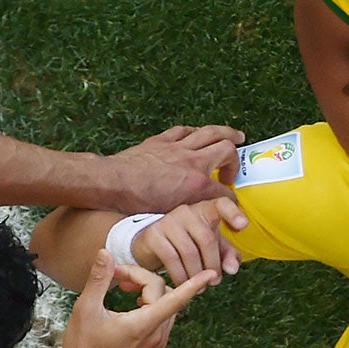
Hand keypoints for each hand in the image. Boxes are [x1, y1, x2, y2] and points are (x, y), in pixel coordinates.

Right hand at [55, 250, 214, 347]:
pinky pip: (162, 317)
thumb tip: (106, 252)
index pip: (176, 299)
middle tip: (116, 275)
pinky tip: (132, 302)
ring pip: (166, 305)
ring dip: (149, 291)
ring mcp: (157, 342)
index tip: (210, 274)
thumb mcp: (86, 309)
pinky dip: (151, 303)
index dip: (193, 284)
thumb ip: (98, 278)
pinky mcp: (154, 346)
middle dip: (143, 278)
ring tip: (123, 287)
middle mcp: (157, 334)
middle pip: (164, 293)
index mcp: (144, 325)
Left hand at [106, 125, 244, 211]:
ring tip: (236, 136)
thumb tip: (200, 217)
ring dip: (226, 133)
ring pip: (210, 132)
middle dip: (235, 159)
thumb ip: (191, 213)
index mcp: (196, 184)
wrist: (112, 183)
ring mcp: (177, 147)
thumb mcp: (170, 216)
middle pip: (226, 150)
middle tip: (234, 169)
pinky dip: (196, 132)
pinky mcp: (161, 140)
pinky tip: (198, 134)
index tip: (230, 207)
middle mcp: (192, 162)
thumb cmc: (136, 203)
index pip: (225, 192)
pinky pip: (185, 130)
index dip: (232, 202)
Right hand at [132, 197, 245, 285]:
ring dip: (197, 274)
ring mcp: (168, 221)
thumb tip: (233, 269)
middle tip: (214, 281)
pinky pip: (171, 258)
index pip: (221, 205)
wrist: (152, 245)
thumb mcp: (212, 248)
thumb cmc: (189, 244)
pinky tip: (183, 283)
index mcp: (206, 210)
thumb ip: (227, 255)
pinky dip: (180, 275)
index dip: (233, 213)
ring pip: (189, 252)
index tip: (243, 225)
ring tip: (200, 287)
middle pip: (207, 239)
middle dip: (213, 265)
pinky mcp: (153, 235)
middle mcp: (187, 212)